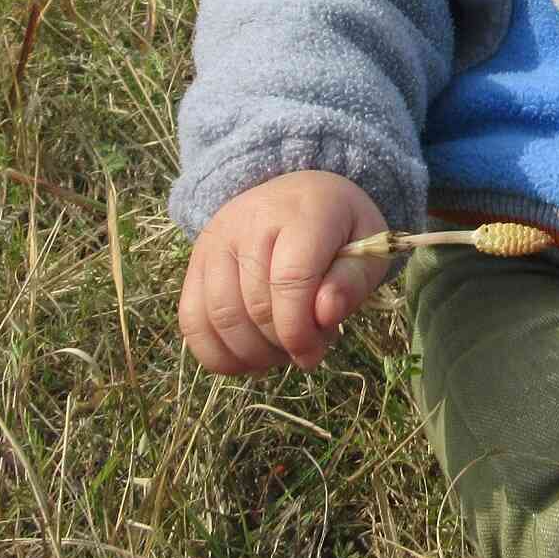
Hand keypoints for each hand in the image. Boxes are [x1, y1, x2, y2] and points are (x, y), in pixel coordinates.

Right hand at [178, 171, 391, 374]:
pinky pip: (191, 320)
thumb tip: (324, 316)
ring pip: (219, 316)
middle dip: (281, 344)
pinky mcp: (196, 261)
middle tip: (305, 350)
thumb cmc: (339, 231)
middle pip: (254, 304)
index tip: (315, 352)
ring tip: (280, 352)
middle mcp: (250, 219)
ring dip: (251, 353)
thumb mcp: (368, 249)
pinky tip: (248, 359)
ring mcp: (216, 239)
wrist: (299, 198)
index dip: (300, 329)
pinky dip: (217, 354)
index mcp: (303, 212)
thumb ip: (352, 282)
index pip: (291, 279)